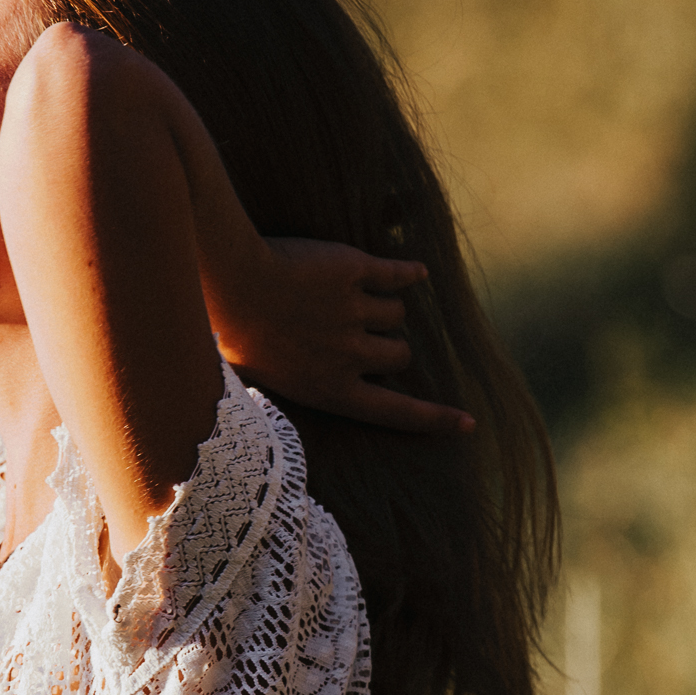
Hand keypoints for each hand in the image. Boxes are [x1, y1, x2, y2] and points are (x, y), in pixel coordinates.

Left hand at [212, 238, 473, 434]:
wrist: (226, 284)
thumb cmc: (233, 337)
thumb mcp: (266, 381)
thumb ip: (307, 386)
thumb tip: (336, 388)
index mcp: (330, 390)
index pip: (395, 413)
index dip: (435, 419)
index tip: (469, 425)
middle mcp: (351, 356)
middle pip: (400, 356)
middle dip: (387, 346)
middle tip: (355, 333)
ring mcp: (355, 312)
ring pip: (396, 313)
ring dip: (380, 305)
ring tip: (342, 298)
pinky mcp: (355, 271)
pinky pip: (396, 274)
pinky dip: (407, 272)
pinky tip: (414, 270)